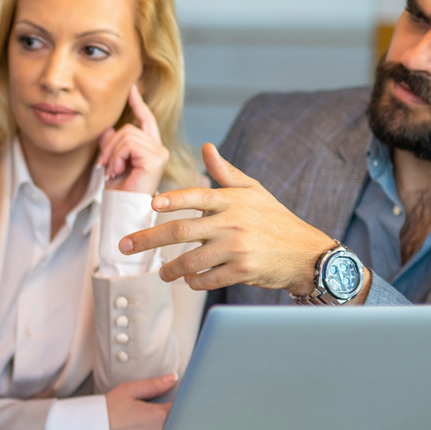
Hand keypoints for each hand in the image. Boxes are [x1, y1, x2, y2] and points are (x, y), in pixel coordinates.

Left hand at [97, 85, 167, 195]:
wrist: (121, 207)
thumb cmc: (118, 189)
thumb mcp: (111, 160)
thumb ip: (112, 142)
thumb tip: (109, 129)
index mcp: (150, 147)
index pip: (145, 120)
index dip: (138, 103)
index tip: (131, 88)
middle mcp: (158, 148)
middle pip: (128, 128)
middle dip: (110, 146)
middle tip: (104, 166)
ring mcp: (159, 152)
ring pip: (127, 135)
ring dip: (112, 154)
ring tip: (111, 171)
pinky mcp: (155, 158)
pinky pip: (128, 145)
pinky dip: (116, 157)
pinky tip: (117, 171)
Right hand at [104, 374, 176, 429]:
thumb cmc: (105, 412)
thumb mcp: (128, 391)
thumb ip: (154, 385)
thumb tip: (172, 378)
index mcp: (158, 416)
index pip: (183, 409)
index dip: (183, 405)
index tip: (178, 404)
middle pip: (181, 429)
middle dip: (176, 422)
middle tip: (164, 418)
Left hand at [118, 143, 334, 292]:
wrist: (306, 253)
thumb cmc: (275, 219)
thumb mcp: (254, 191)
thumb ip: (226, 173)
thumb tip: (207, 147)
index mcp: (232, 200)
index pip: (197, 196)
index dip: (173, 199)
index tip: (151, 204)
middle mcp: (232, 223)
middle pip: (180, 231)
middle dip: (147, 239)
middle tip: (125, 246)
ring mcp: (237, 248)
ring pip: (190, 261)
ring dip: (169, 269)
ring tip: (160, 273)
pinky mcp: (242, 271)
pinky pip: (207, 279)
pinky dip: (193, 282)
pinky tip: (188, 281)